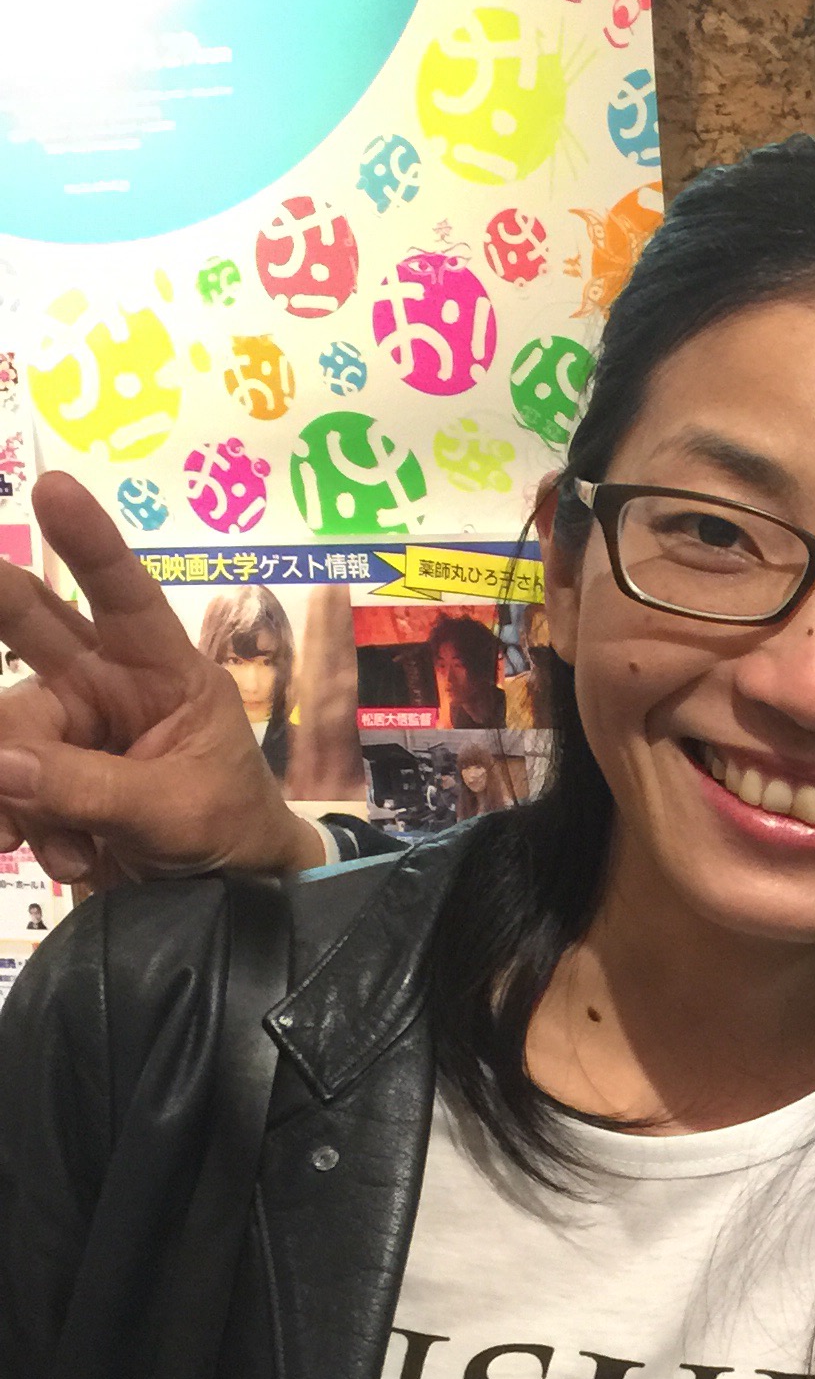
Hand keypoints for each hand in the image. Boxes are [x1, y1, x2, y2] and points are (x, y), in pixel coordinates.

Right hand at [0, 473, 322, 885]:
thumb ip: (90, 788)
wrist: (225, 891)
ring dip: (19, 795)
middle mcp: (107, 684)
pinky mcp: (40, 773)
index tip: (54, 487)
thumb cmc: (228, 829)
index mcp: (165, 673)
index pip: (126, 597)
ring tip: (68, 852)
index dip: (90, 543)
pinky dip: (14, 823)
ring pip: (7, 732)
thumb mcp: (176, 811)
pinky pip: (0, 781)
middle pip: (31, 629)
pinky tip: (52, 856)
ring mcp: (68, 727)